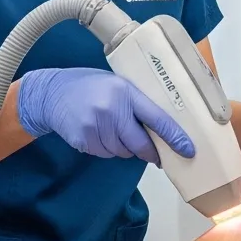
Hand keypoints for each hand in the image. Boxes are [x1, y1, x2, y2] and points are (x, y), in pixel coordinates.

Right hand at [14, 69, 194, 162]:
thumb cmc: (91, 86)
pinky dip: (107, 148)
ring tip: (113, 129)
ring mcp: (96, 126)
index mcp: (126, 92)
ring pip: (123, 152)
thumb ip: (136, 103)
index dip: (174, 137)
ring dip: (125, 147)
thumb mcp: (117, 85)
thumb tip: (161, 130)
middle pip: (140, 143)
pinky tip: (98, 133)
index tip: (189, 150)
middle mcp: (112, 110)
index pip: (157, 118)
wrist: (52, 93)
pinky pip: (106, 154)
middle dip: (150, 152)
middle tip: (155, 155)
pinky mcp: (84, 140)